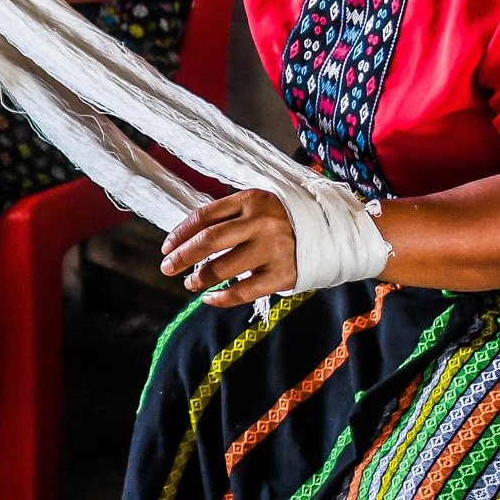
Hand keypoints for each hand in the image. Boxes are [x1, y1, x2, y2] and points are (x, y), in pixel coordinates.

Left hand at [158, 190, 298, 307]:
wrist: (332, 233)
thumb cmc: (285, 220)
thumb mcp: (258, 205)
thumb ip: (229, 215)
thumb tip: (187, 239)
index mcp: (251, 200)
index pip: (204, 216)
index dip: (180, 233)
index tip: (166, 247)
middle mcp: (261, 223)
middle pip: (208, 241)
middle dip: (182, 256)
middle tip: (167, 268)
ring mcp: (273, 249)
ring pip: (223, 268)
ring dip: (199, 278)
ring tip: (190, 283)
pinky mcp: (283, 274)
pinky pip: (243, 291)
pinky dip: (221, 298)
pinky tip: (209, 299)